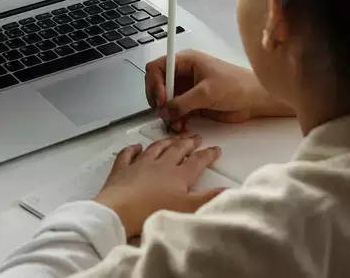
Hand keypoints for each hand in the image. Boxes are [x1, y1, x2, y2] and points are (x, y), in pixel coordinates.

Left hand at [93, 136, 223, 237]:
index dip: (208, 155)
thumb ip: (208, 198)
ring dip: (166, 142)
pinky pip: (128, 154)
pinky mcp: (122, 169)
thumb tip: (228, 189)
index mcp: (178, 175)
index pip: (197, 161)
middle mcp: (160, 165)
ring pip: (155, 148)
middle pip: (177, 150)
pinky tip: (136, 147)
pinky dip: (132, 149)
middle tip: (196, 137)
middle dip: (188, 143)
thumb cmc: (154, 212)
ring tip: (173, 139)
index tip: (216, 149)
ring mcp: (139, 164)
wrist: (120, 211)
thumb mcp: (187, 208)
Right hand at [145, 50, 292, 132]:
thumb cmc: (236, 86)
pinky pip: (177, 111)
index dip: (155, 84)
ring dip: (168, 113)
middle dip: (159, 101)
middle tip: (165, 114)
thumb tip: (165, 111)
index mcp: (185, 61)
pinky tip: (182, 125)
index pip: (157, 68)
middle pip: (158, 85)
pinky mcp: (193, 103)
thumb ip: (183, 102)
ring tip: (176, 124)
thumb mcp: (207, 92)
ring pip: (166, 101)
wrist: (255, 100)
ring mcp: (187, 89)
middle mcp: (183, 73)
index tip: (162, 100)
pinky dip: (176, 119)